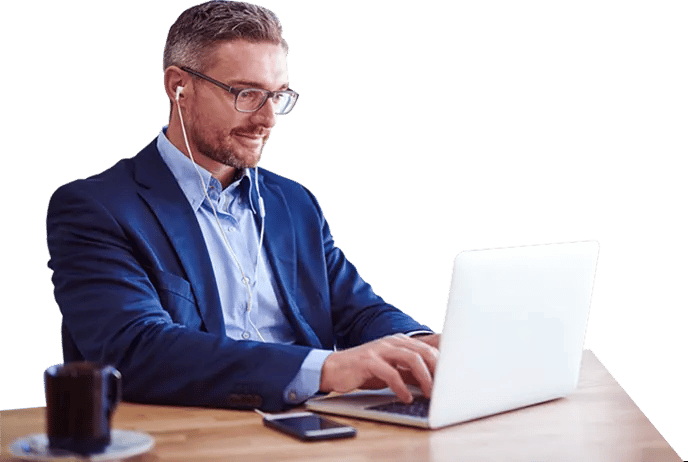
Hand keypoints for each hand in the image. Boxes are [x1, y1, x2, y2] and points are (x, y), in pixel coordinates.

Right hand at [319, 334, 438, 402]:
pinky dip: (401, 387)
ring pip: (411, 358)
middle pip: (424, 351)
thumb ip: (411, 372)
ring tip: (429, 394)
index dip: (444, 361)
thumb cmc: (366, 370)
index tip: (454, 377)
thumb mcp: (393, 369)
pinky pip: (390, 373)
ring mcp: (380, 349)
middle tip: (445, 389)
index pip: (429, 347)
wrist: (335, 369)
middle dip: (438, 370)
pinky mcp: (368, 361)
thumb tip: (436, 382)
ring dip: (424, 378)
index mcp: (401, 341)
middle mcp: (393, 341)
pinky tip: (405, 397)